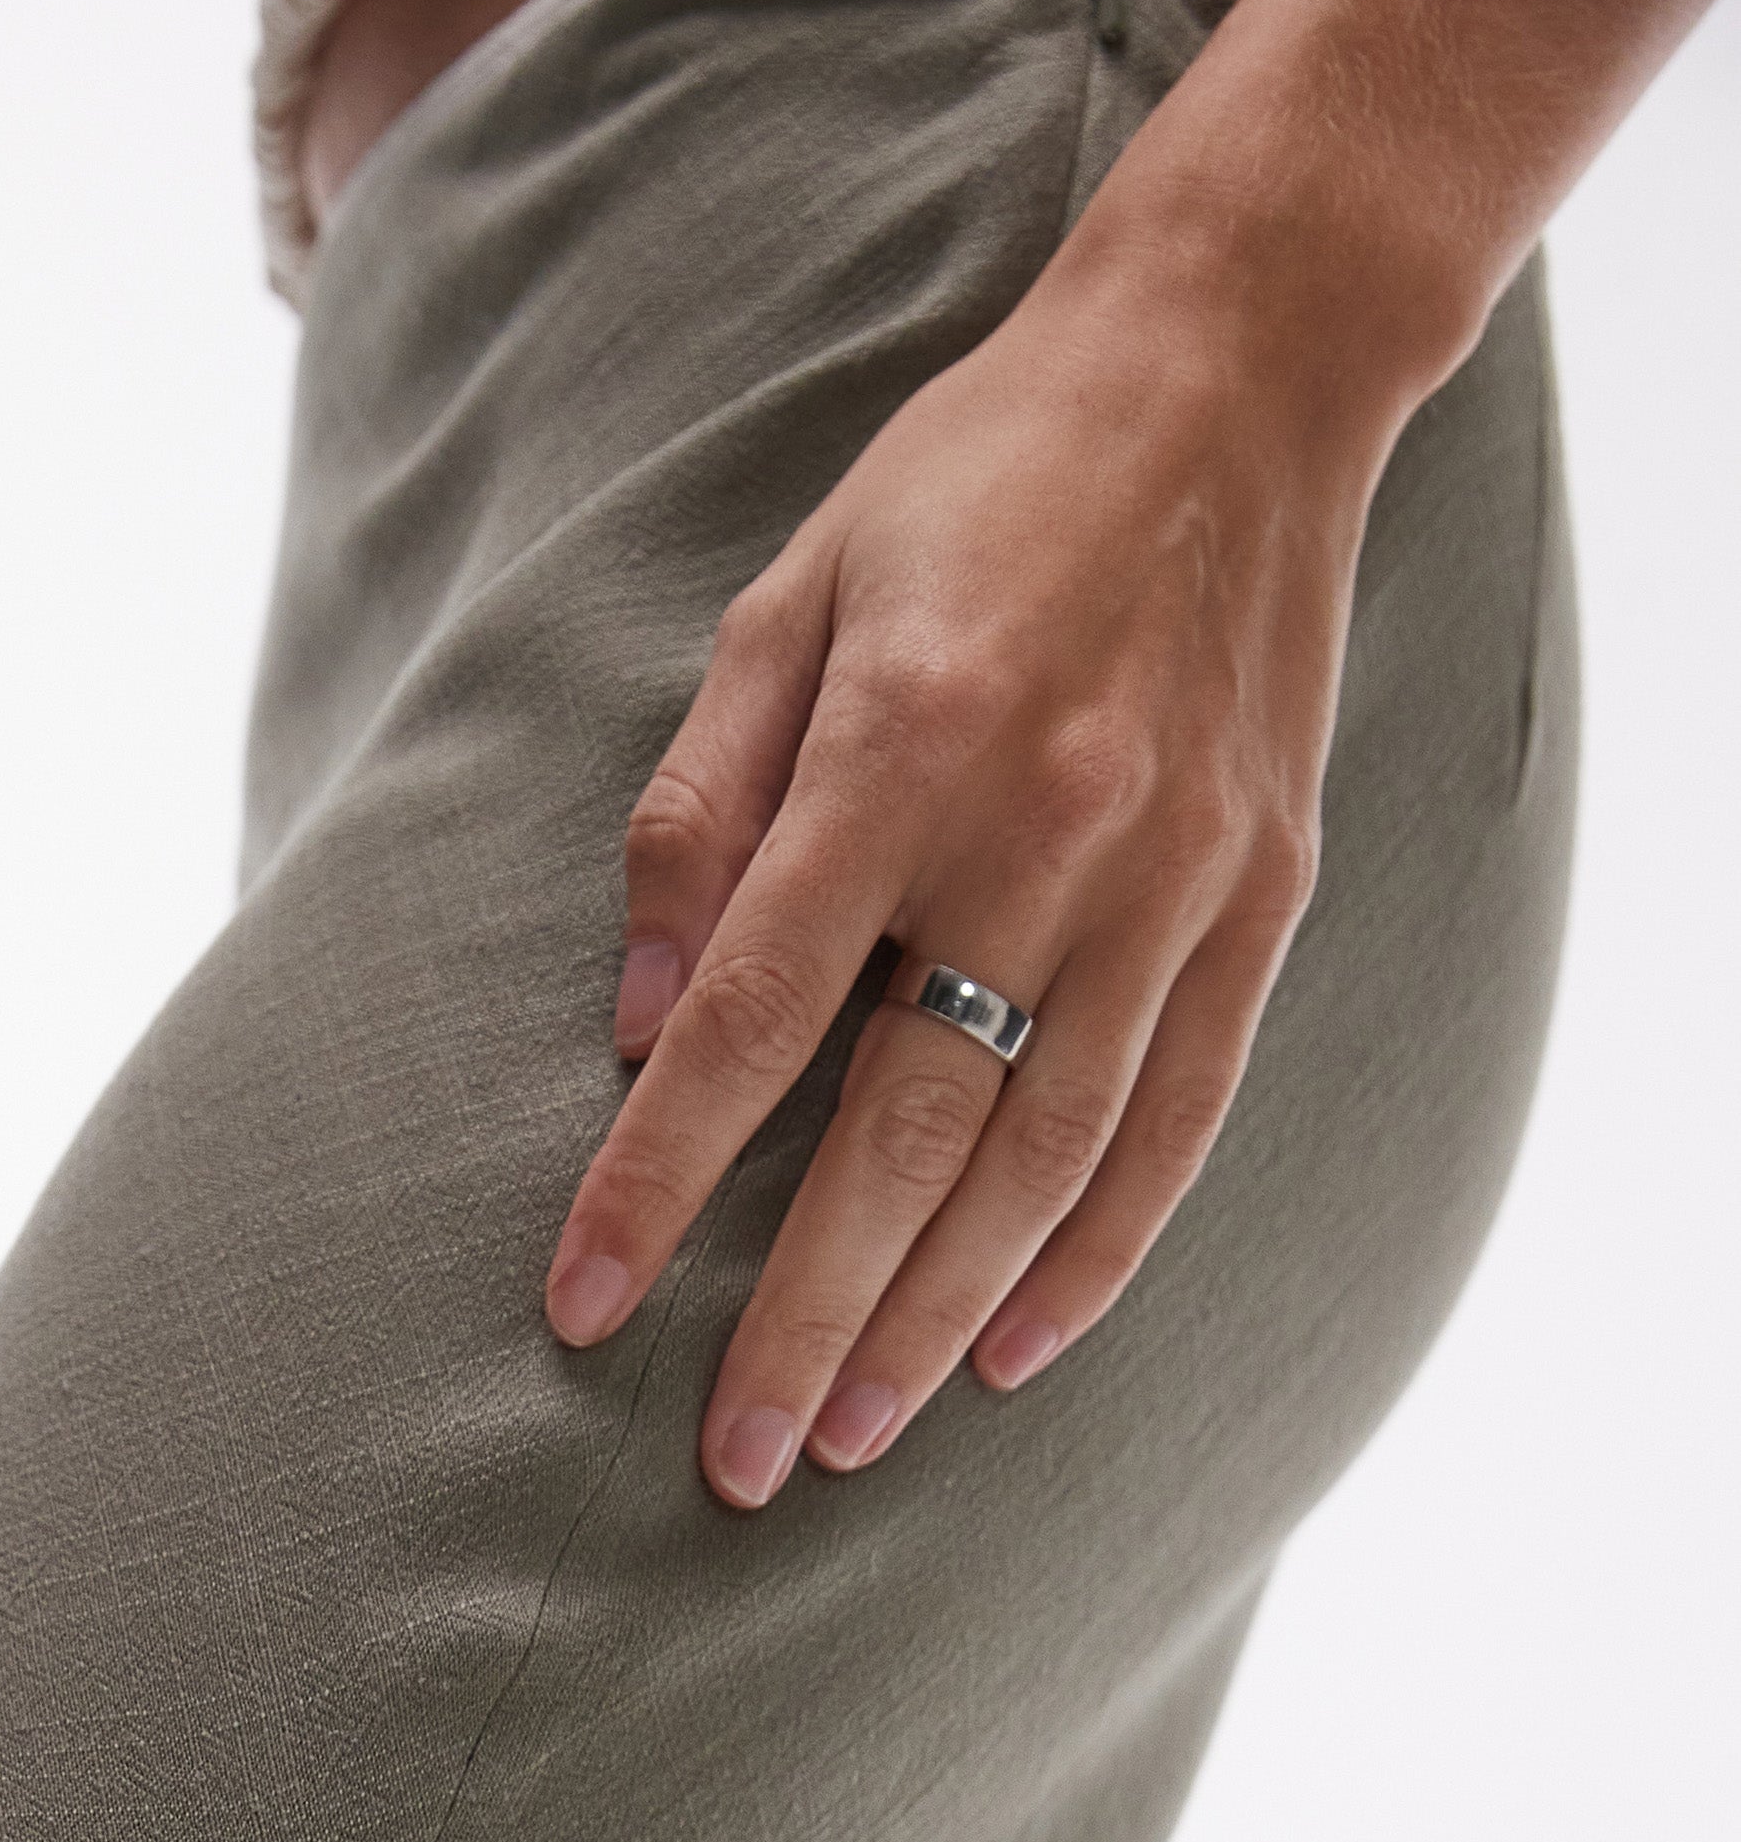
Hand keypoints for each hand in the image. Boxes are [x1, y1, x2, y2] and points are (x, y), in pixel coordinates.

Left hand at [544, 240, 1392, 1509]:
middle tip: (731, 1460)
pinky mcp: (1257, 905)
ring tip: (852, 1433)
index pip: (754, 1022)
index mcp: (905, 749)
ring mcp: (1172, 885)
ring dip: (941, 1317)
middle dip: (805, 1314)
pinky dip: (1100, 1252)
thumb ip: (703, 813)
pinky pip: (1178, 1121)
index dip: (658, 1179)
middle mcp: (1045, 838)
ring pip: (1044, 1160)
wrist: (1227, 381)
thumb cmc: (973, 483)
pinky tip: (1022, 1350)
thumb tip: (645, 1024)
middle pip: (904, 1135)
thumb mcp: (789, 598)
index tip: (584, 1305)